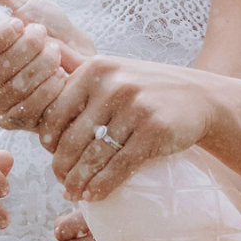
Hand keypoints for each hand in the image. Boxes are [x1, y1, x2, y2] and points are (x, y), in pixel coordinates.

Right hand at [0, 0, 91, 129]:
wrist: (79, 57)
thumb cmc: (49, 30)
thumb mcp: (24, 5)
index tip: (18, 24)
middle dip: (26, 49)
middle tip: (43, 35)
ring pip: (12, 88)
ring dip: (40, 66)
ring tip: (55, 52)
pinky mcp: (12, 121)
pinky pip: (28, 108)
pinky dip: (48, 88)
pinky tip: (60, 75)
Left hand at [38, 56, 218, 201]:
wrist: (200, 97)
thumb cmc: (147, 87)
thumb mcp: (112, 68)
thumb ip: (76, 62)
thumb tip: (40, 44)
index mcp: (95, 69)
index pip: (56, 113)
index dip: (49, 141)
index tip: (53, 157)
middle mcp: (113, 84)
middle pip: (72, 138)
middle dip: (62, 167)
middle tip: (61, 182)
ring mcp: (135, 107)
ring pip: (94, 156)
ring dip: (79, 181)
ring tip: (73, 194)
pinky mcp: (154, 131)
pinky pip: (119, 166)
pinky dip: (102, 185)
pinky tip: (94, 196)